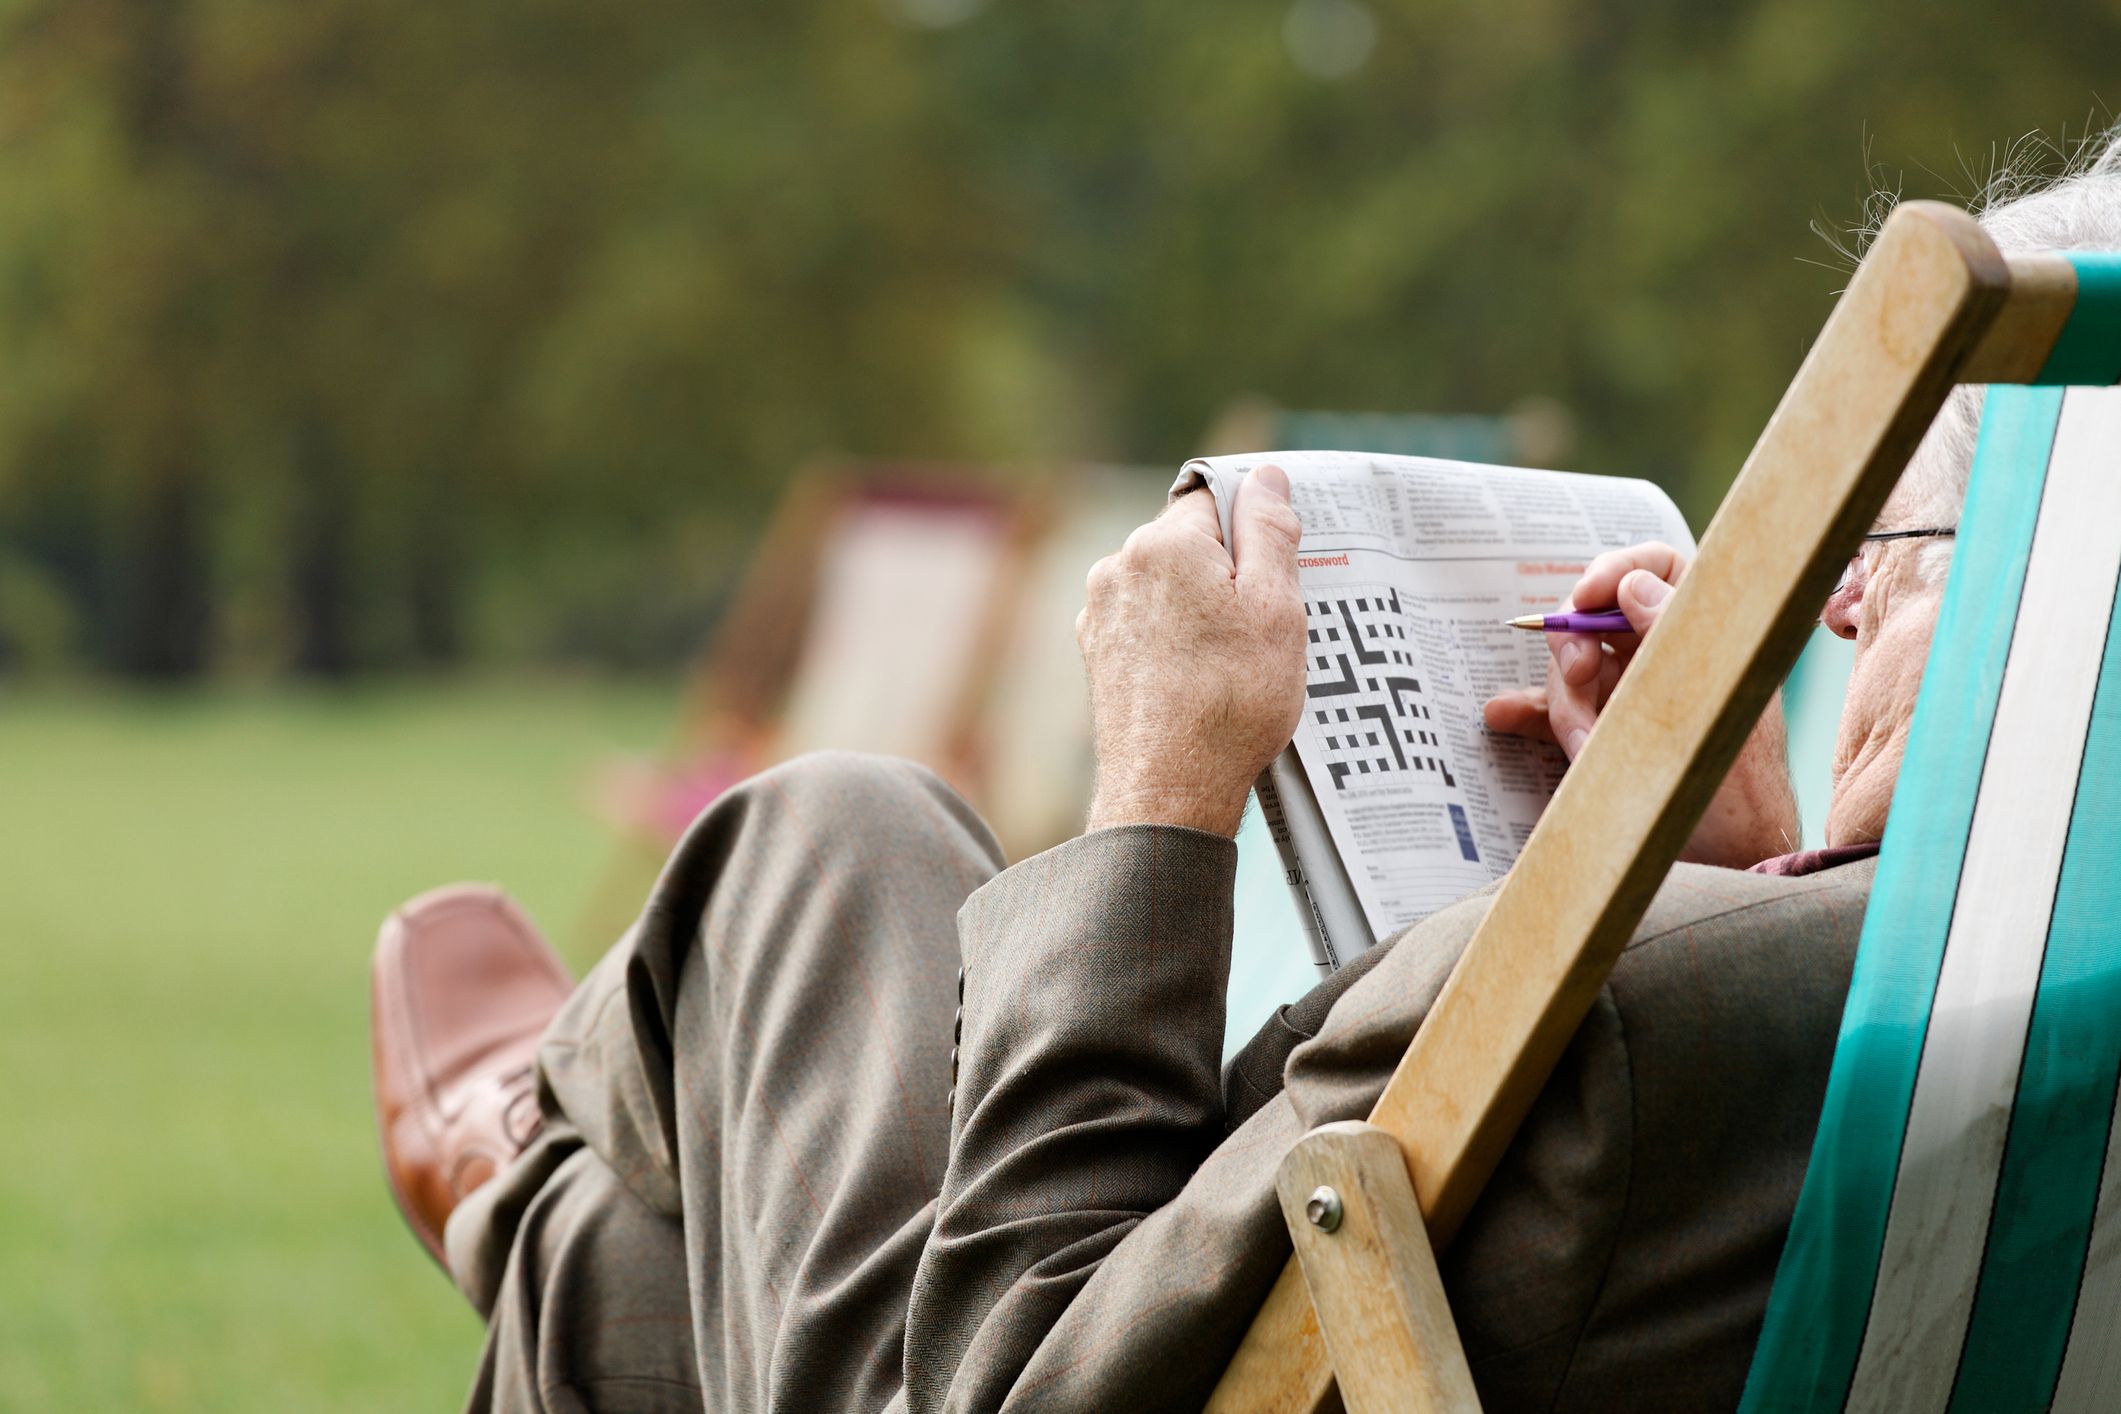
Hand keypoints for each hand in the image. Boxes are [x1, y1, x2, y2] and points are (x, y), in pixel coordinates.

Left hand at [1079, 466, 1306, 836]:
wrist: (1170, 790)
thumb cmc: (1232, 703)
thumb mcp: (1277, 609)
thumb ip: (1269, 532)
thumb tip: (1265, 478)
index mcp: (1164, 544)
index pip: (1216, 498)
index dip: (1253, 530)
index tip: (1277, 572)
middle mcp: (1119, 566)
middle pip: (1189, 541)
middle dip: (1227, 570)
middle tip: (1262, 626)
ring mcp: (1101, 610)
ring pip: (1167, 583)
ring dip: (1199, 607)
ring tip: (1230, 661)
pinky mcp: (1097, 650)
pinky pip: (1146, 621)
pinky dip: (1173, 638)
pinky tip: (1199, 678)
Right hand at [1482, 542, 1799, 868]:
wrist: (1729, 866)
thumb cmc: (1736, 794)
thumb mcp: (1704, 707)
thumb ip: (1670, 639)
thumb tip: (1634, 583)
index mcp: (1709, 637)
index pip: (1660, 569)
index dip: (1615, 570)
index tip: (1584, 596)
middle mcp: (1670, 657)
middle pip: (1599, 620)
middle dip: (1576, 651)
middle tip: (1579, 681)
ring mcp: (1635, 696)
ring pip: (1574, 670)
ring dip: (1563, 706)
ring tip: (1584, 751)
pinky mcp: (1608, 734)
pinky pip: (1559, 711)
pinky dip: (1530, 713)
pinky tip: (1502, 716)